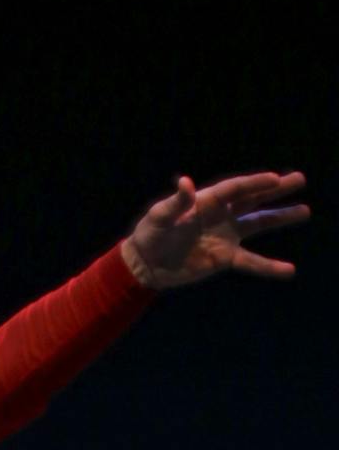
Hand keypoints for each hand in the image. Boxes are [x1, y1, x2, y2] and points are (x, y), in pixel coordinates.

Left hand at [122, 171, 308, 289]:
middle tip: (300, 179)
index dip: (255, 183)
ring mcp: (225, 236)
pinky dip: (269, 266)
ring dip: (280, 218)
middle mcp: (220, 215)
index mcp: (206, 201)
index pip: (235, 189)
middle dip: (276, 190)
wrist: (144, 265)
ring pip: (258, 224)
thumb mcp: (159, 216)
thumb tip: (185, 182)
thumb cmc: (149, 235)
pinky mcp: (224, 258)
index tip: (276, 179)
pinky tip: (289, 270)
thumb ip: (175, 202)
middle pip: (253, 199)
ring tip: (304, 211)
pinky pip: (251, 261)